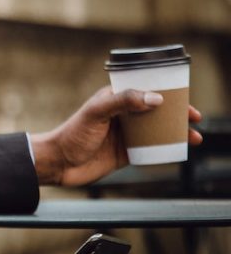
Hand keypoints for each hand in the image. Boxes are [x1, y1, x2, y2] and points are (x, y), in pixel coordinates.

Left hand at [30, 87, 203, 186]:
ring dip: (176, 132)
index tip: (183, 98)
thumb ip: (123, 102)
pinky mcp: (125, 153)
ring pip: (156, 130)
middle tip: (194, 118)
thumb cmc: (72, 134)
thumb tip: (156, 98)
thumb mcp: (97, 112)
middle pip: (155, 111)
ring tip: (194, 137)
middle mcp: (121, 115)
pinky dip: (166, 149)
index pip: (144, 90)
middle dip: (176, 113)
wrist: (58, 163)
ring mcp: (124, 134)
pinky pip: (151, 150)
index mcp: (114, 99)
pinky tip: (179, 151)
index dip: (165, 92)